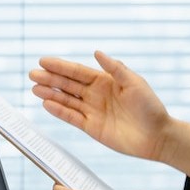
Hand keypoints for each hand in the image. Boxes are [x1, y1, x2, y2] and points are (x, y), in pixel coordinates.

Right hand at [29, 51, 189, 168]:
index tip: (43, 60)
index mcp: (105, 81)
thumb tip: (96, 53)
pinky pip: (71, 117)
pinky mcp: (92, 127)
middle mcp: (96, 94)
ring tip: (34, 88)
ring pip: (66, 100)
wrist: (157, 136)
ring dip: (50, 94)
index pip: (78, 72)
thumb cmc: (150, 107)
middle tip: (32, 74)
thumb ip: (115, 68)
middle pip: (68, 85)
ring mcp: (92, 111)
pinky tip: (46, 104)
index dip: (60, 66)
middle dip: (50, 79)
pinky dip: (59, 111)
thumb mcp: (135, 83)